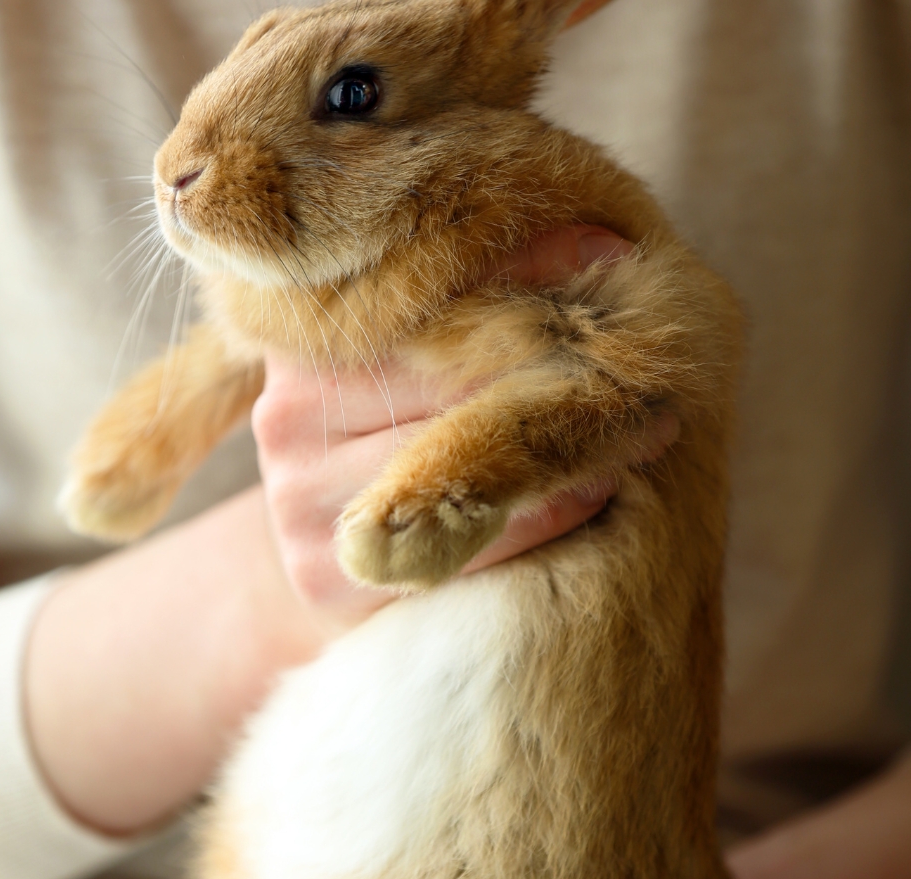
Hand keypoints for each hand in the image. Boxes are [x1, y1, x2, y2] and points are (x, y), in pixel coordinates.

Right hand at [253, 224, 676, 624]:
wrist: (347, 555)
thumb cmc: (402, 440)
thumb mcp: (422, 362)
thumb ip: (474, 306)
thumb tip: (601, 247)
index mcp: (303, 338)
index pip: (419, 295)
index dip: (518, 270)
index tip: (610, 253)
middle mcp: (285, 411)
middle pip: (438, 378)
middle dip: (551, 364)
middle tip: (653, 354)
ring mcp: (296, 496)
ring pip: (450, 458)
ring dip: (559, 443)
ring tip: (645, 426)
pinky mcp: (324, 571)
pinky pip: (457, 535)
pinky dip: (538, 511)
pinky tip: (595, 490)